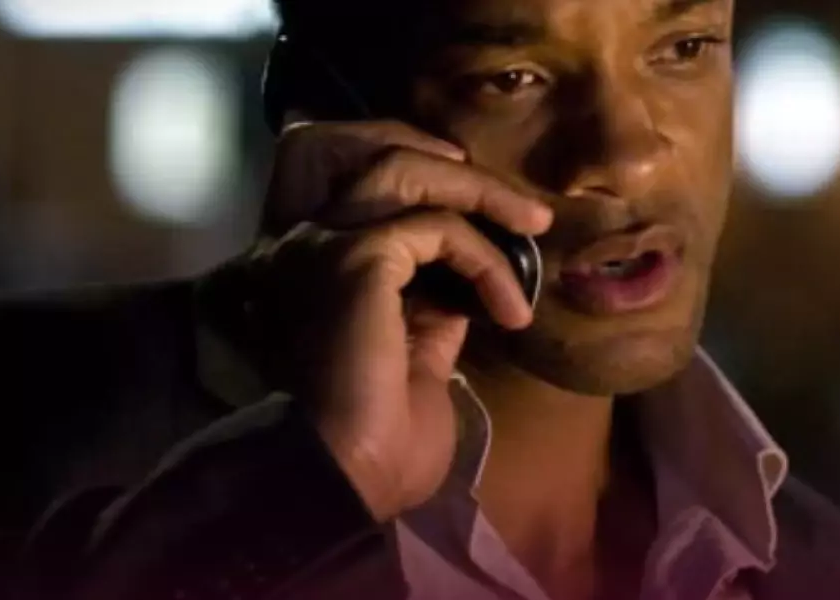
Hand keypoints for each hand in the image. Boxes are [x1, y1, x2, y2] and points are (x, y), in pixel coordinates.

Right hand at [254, 119, 551, 520]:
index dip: (426, 178)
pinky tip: (511, 310)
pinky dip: (487, 262)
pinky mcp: (355, 256)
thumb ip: (433, 307)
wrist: (348, 477)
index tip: (487, 206)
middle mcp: (304, 243)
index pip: (366, 189)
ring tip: (535, 224)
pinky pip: (439, 229)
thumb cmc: (375, 439)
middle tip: (528, 212)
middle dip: (460, 173)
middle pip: (380, 158)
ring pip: (404, 169)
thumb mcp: (417, 355)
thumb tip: (469, 281)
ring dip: (480, 191)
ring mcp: (322, 243)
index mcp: (313, 267)